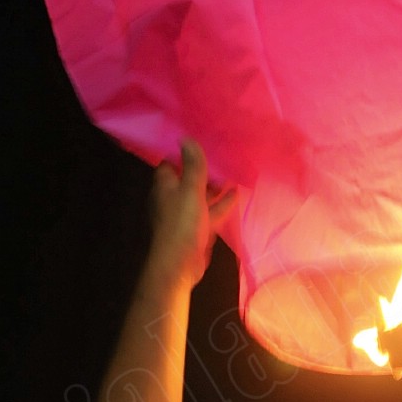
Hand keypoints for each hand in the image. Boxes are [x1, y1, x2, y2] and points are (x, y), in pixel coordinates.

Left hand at [148, 139, 236, 287]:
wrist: (180, 264)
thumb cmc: (182, 224)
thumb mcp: (191, 190)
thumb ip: (193, 166)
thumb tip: (186, 137)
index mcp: (165, 186)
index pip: (170, 164)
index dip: (182, 154)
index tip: (199, 142)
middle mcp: (172, 198)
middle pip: (187, 179)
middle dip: (202, 169)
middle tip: (221, 155)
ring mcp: (185, 214)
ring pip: (200, 195)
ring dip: (214, 186)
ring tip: (232, 172)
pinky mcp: (197, 228)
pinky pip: (210, 211)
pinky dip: (221, 204)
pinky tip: (236, 195)